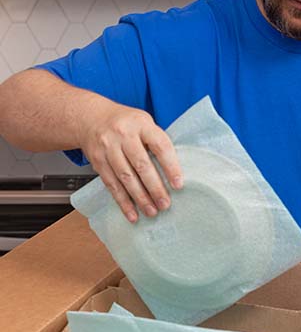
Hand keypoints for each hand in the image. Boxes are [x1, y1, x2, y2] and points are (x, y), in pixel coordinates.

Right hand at [78, 97, 182, 223]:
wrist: (91, 118)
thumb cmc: (124, 123)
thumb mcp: (143, 122)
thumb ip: (156, 142)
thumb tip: (174, 171)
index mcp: (141, 123)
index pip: (160, 146)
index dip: (171, 166)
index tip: (178, 184)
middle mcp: (123, 135)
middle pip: (141, 165)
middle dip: (155, 188)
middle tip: (165, 204)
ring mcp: (108, 148)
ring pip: (126, 177)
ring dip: (140, 198)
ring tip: (151, 211)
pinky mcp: (98, 162)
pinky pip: (112, 185)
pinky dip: (122, 201)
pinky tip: (132, 213)